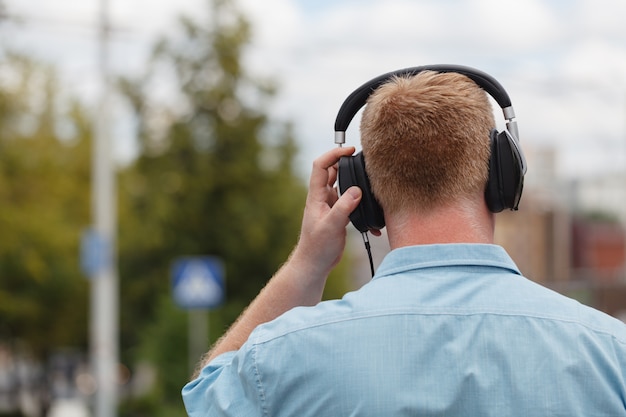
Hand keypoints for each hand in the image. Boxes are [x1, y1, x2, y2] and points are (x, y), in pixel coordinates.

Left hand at [289, 147, 362, 281]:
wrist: (315, 264)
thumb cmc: (317, 247)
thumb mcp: (331, 226)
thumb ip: (343, 207)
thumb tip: (357, 190)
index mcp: (316, 196)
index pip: (321, 165)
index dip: (333, 154)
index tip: (349, 150)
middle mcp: (323, 198)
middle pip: (333, 171)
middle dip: (347, 164)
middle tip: (363, 162)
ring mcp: (330, 205)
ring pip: (343, 186)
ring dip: (355, 182)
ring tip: (370, 182)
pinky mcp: (338, 214)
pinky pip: (350, 201)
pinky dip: (360, 202)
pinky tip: (369, 213)